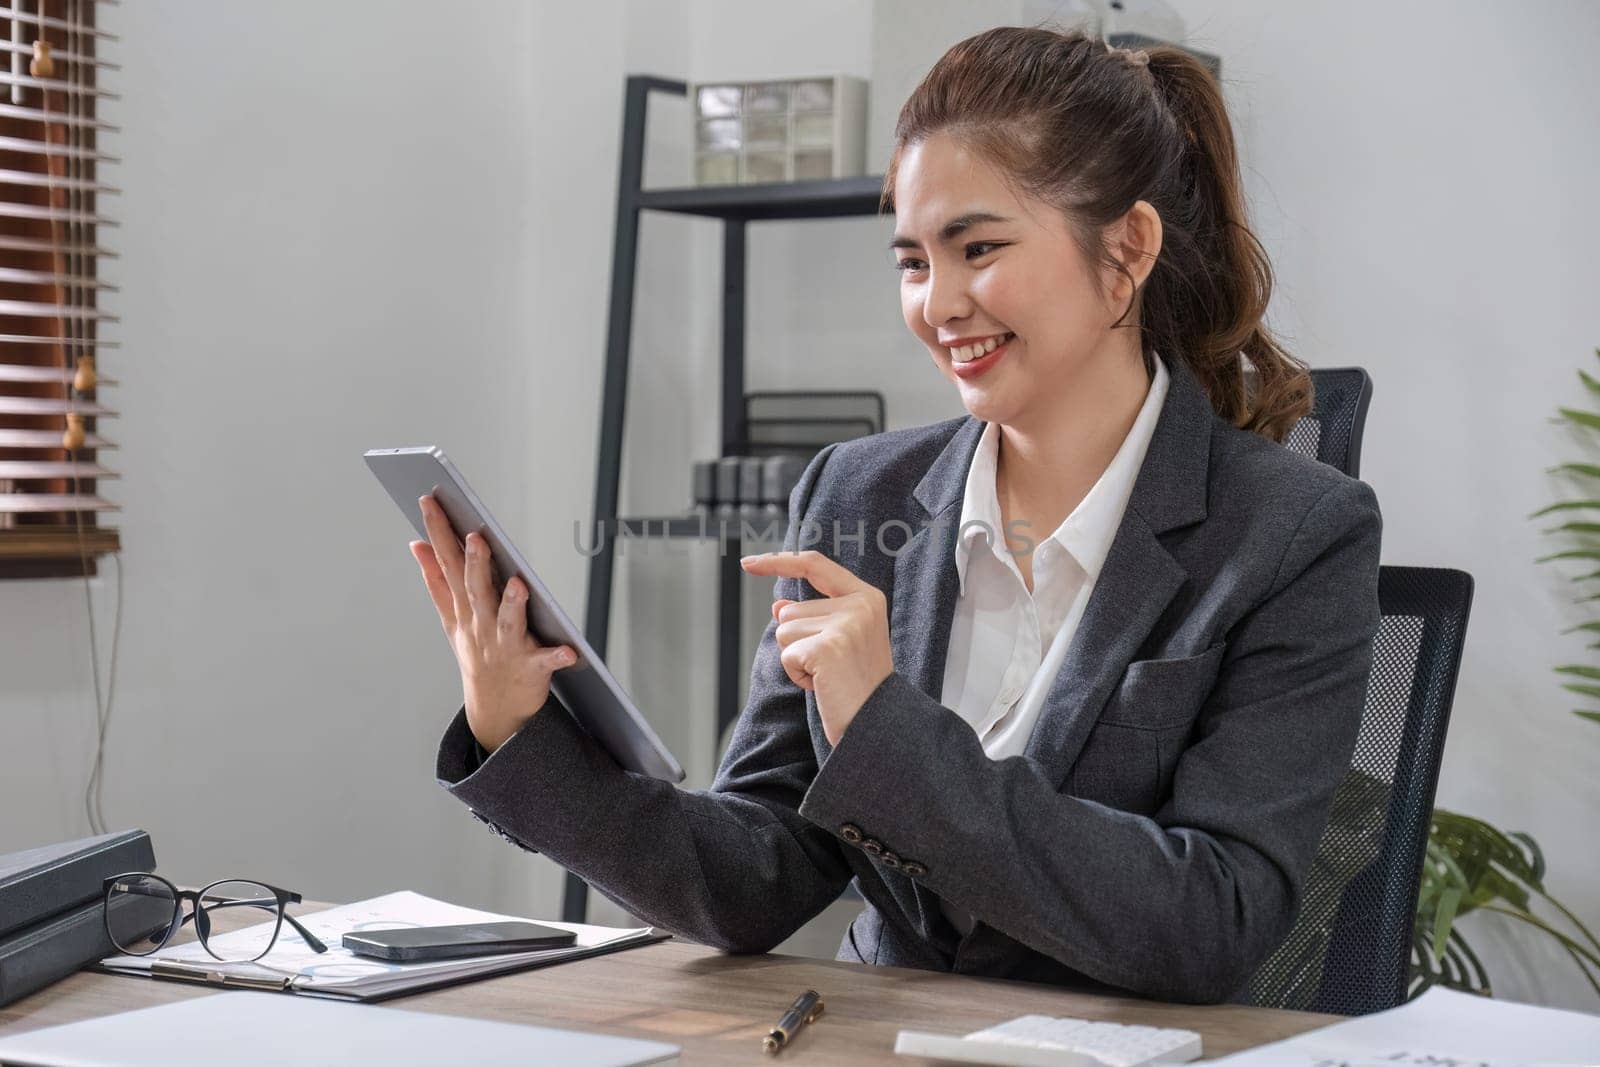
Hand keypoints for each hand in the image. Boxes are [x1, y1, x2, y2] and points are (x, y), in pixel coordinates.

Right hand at [411, 493, 575, 753]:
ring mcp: (507, 647)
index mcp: (465, 609)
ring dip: (513, 605)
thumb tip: (418, 544)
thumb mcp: (451, 618)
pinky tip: (569, 650)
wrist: (495, 710)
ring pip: (509, 622)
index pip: (448, 564)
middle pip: (477, 590)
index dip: (439, 532)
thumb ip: (436, 580)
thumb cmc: (478, 654)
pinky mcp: (532, 668)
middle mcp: (483, 625)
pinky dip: (557, 656)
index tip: (430, 502)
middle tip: (475, 537)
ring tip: (519, 584)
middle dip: (476, 564)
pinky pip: (546, 661)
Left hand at [739, 550, 893, 746]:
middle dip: (797, 641)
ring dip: (797, 659)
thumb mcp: (838, 641)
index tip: (749, 563)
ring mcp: (846, 624)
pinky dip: (797, 674)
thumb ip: (811, 616)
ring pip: (785, 631)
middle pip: (790, 609)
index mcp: (866, 596)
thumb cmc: (857, 684)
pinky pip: (787, 655)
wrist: (876, 723)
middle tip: (830, 666)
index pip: (814, 565)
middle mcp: (859, 604)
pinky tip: (822, 684)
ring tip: (828, 675)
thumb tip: (778, 606)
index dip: (778, 561)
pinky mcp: (828, 647)